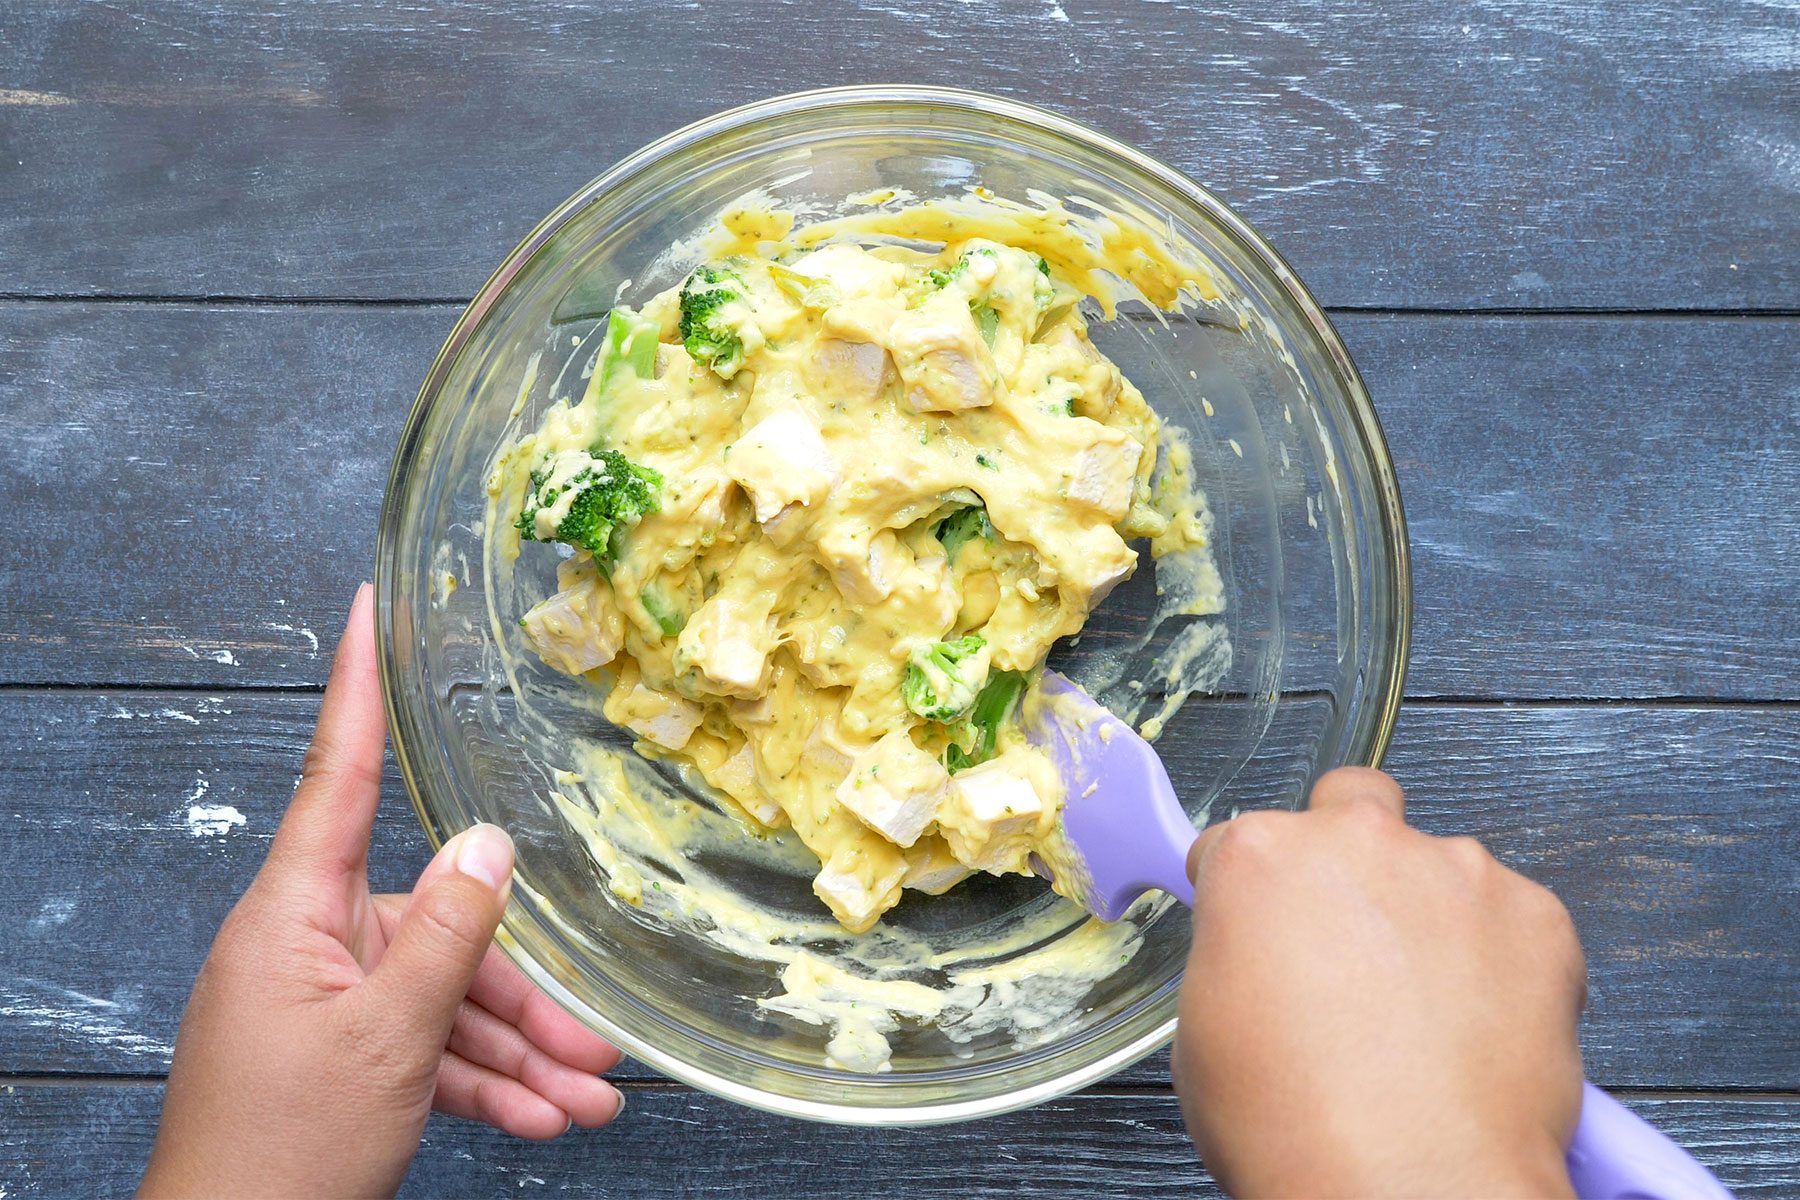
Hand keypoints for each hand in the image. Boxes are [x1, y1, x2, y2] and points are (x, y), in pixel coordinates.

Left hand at [141, 584, 623, 1198]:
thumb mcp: (391, 1036)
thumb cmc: (284, 1148)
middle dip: (520, 990)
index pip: (337, 772)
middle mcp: (308, 942)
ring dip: (517, 1054)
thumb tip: (489, 844)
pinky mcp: (338, 1055)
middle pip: (436, 924)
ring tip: (587, 1102)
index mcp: (296, 912)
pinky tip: (544, 1119)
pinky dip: (482, 1083)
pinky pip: (424, 1047)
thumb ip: (450, 934)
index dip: (357, 685)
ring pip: (443, 997)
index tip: (366, 608)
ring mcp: (323, 1002)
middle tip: (594, 1039)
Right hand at [1173, 768, 1585, 1198]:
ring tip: (1425, 1011)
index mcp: (1261, 859)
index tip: (1268, 924)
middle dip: (1350, 851)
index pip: (1243, 841)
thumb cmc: (1301, 1128)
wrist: (1408, 1187)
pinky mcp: (1536, 915)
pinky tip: (1476, 1026)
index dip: (1253, 891)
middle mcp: (1358, 843)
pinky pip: (1515, 918)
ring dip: (1431, 915)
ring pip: (1440, 866)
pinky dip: (1501, 960)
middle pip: (1351, 805)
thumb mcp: (1206, 1033)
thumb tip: (1266, 964)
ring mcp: (1455, 872)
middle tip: (1353, 934)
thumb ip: (1238, 958)